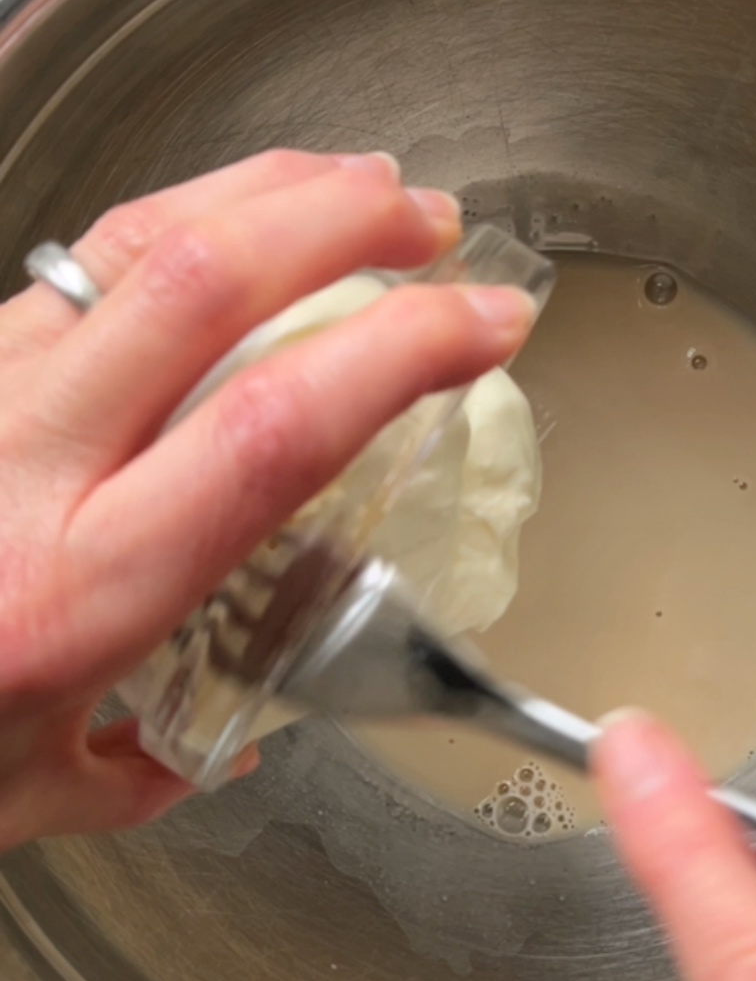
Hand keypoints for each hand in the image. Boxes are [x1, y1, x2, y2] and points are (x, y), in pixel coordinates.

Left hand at [0, 149, 533, 848]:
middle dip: (345, 225)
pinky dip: (193, 217)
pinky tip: (244, 225)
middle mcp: (27, 464)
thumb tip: (240, 735)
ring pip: (140, 240)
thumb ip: (151, 768)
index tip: (485, 323)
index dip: (400, 351)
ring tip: (366, 190)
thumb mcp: (33, 790)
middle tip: (434, 225)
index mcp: (82, 586)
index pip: (271, 429)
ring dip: (273, 196)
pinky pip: (94, 255)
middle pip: (203, 283)